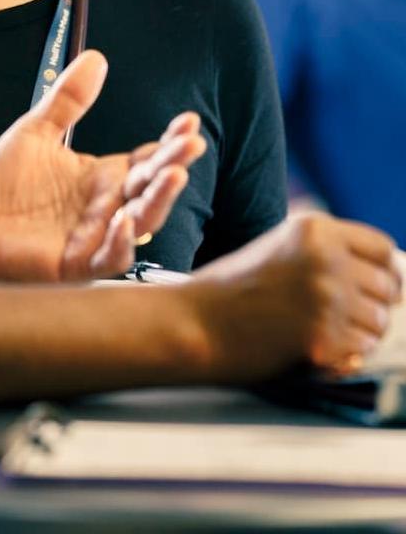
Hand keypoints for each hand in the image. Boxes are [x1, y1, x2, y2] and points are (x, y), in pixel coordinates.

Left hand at [0, 50, 206, 282]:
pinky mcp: (73, 264)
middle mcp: (105, 208)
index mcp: (101, 178)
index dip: (170, 143)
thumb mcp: (35, 134)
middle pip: (150, 188)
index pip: (146, 160)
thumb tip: (96, 59)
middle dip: (173, 167)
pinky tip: (123, 220)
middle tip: (192, 144)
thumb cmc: (1, 187)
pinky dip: (118, 242)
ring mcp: (93, 238)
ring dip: (159, 201)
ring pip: (139, 224)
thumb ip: (67, 101)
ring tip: (174, 175)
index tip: (189, 122)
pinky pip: (106, 258)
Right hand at [193, 212, 401, 378]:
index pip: (382, 249)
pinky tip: (315, 346)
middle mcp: (324, 256)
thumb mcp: (280, 248)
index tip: (376, 288)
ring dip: (360, 333)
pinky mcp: (322, 334)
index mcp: (314, 228)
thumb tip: (386, 276)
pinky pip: (362, 350)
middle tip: (340, 316)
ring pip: (379, 323)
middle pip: (387, 288)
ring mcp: (325, 295)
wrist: (196, 320)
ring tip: (321, 330)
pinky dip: (346, 355)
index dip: (384, 272)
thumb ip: (326, 252)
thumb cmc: (234, 289)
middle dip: (371, 306)